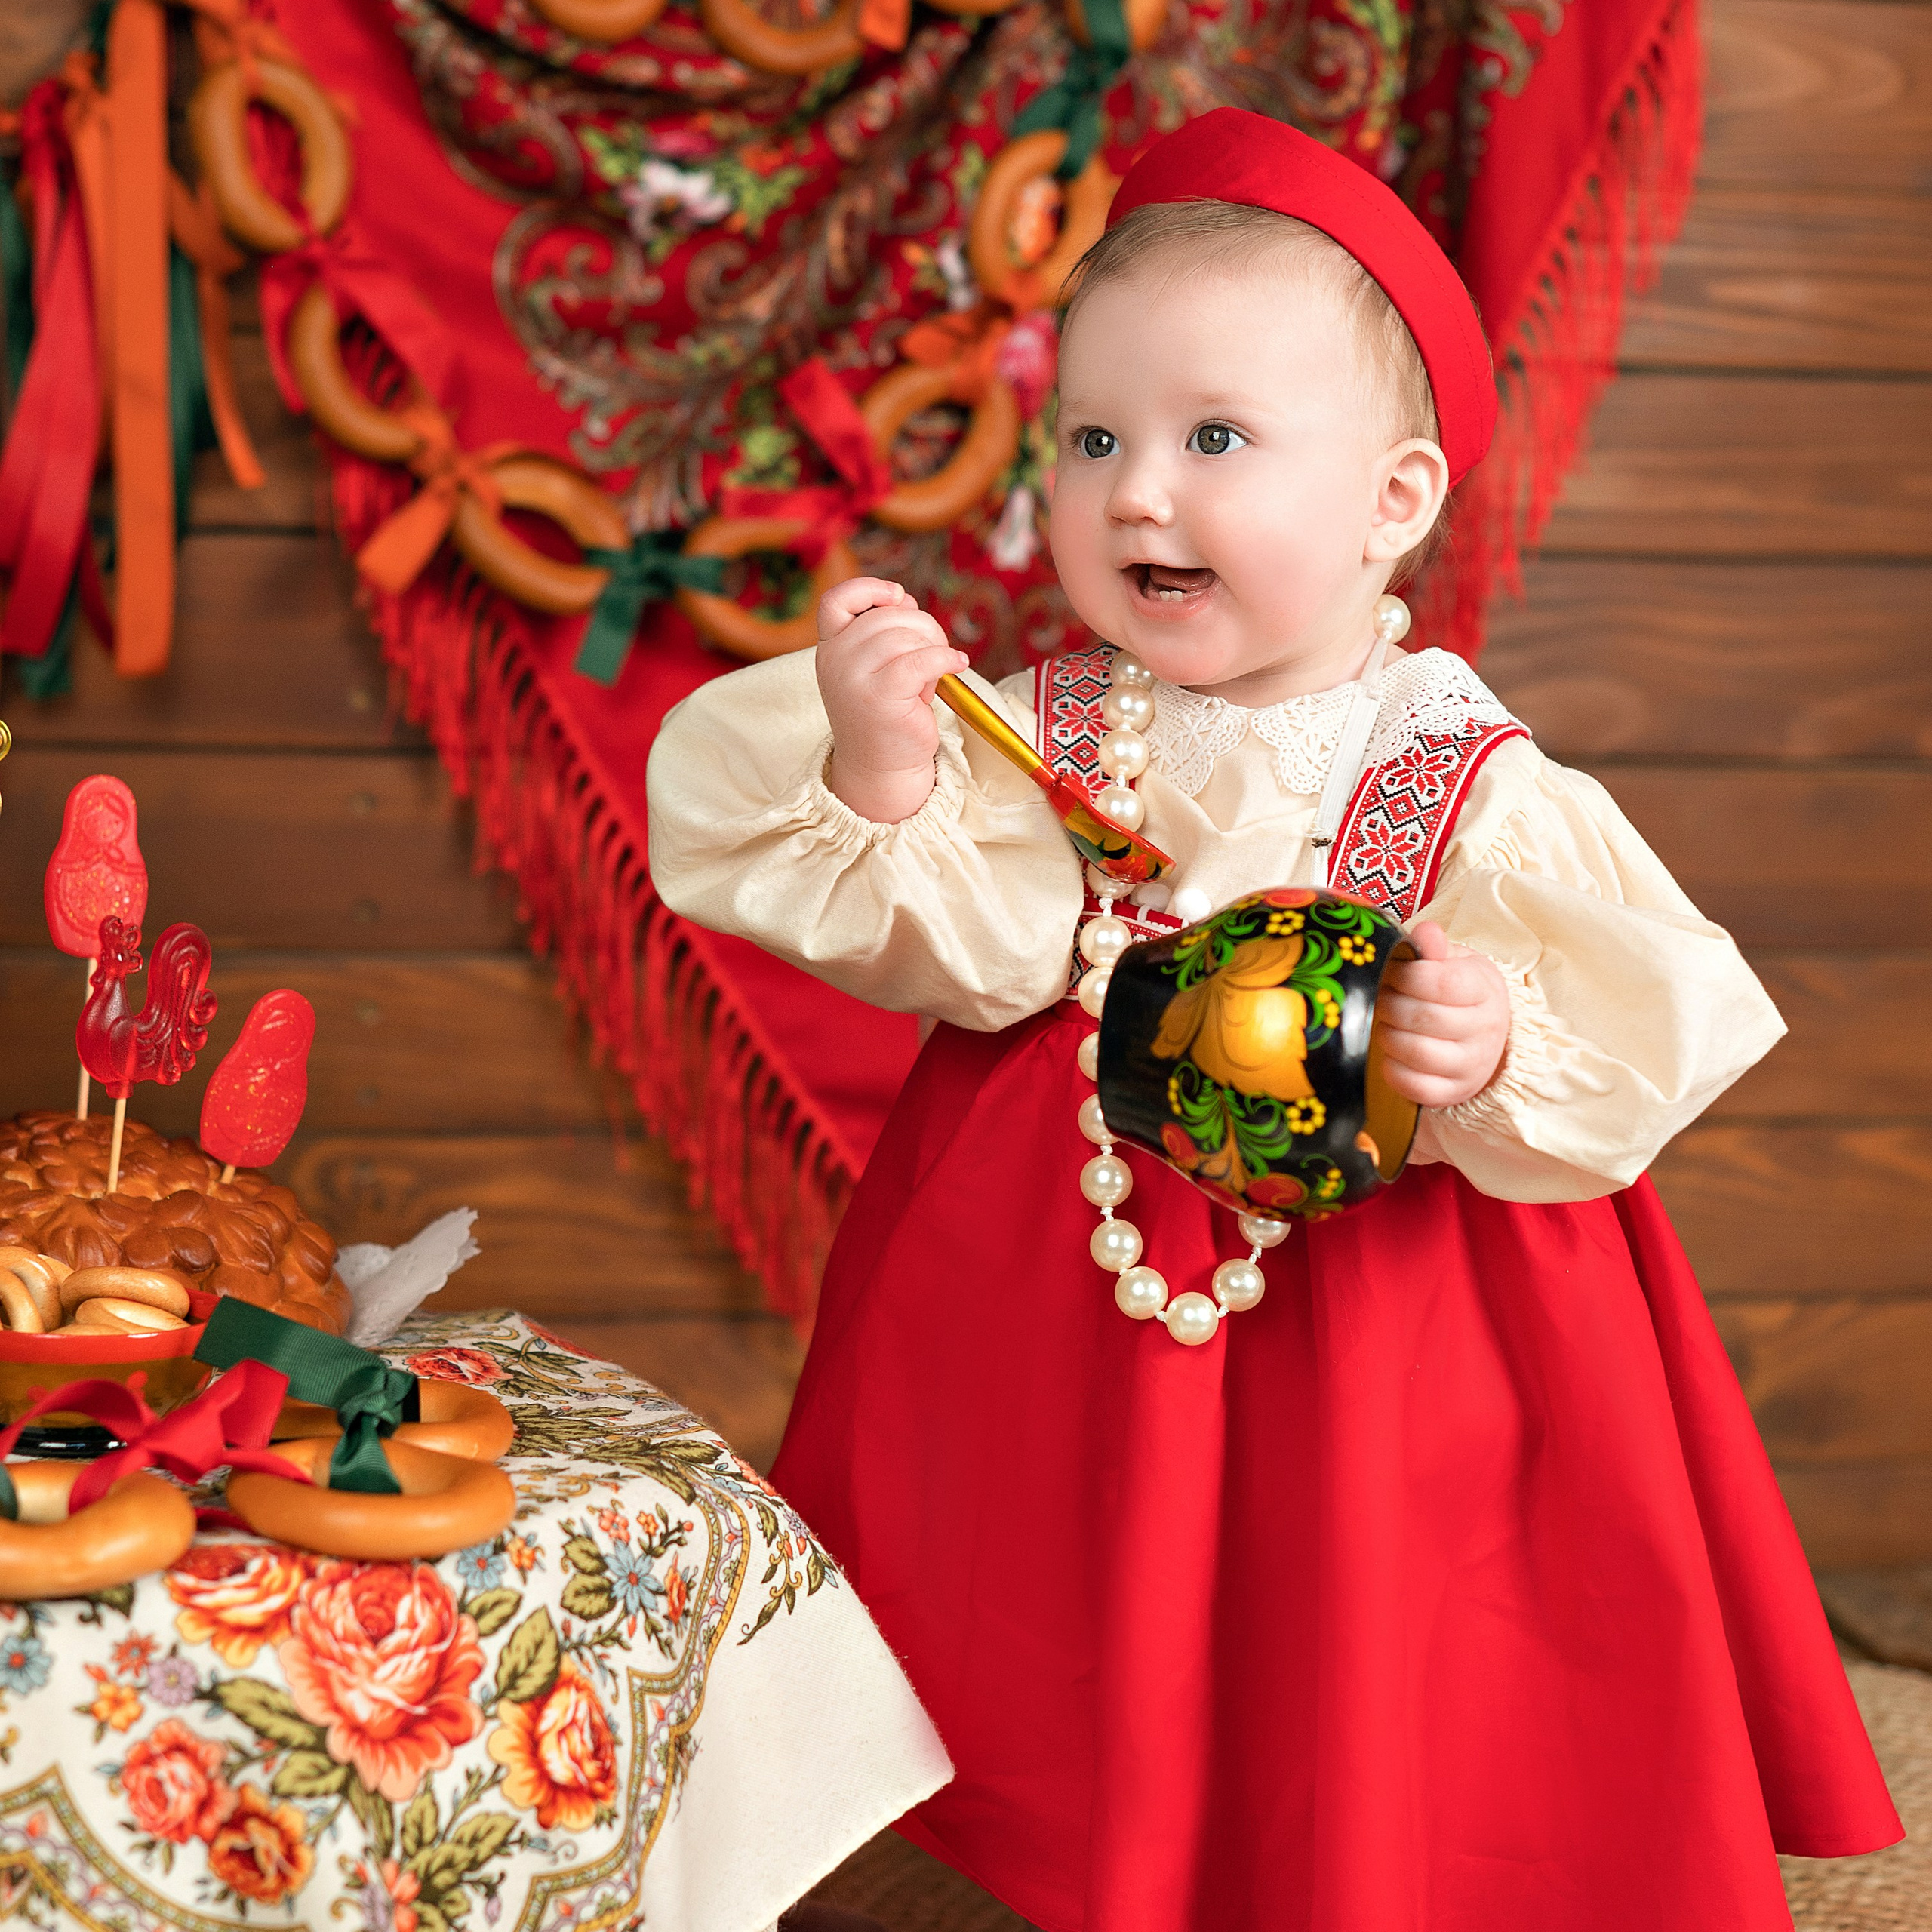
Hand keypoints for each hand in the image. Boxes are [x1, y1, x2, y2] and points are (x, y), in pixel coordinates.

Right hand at [817, 577, 968, 823]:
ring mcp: (853, 678)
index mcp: (830, 648)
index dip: (869, 588)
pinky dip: (947, 658)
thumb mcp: (881, 665)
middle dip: (923, 626)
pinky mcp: (880, 696)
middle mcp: (835, 660)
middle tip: (936, 650)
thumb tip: (906, 602)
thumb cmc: (889, 713)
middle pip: (889, 615)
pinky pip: (922, 659)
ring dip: (935, 647)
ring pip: (907, 636)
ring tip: (937, 672)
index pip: (837, 601)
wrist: (881, 768)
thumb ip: (888, 630)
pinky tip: (958, 665)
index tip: (899, 596)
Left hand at [1374, 921, 1510, 1108]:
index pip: (1440, 983)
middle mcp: (1485, 1030)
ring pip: (1417, 1053)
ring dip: (1388, 1035)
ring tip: (1385, 1023)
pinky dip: (1393, 1070)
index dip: (1404, 976)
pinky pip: (1416, 1087)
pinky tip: (1390, 1054)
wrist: (1487, 1032)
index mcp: (1484, 991)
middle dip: (1390, 1005)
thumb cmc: (1460, 992)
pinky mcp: (1454, 1092)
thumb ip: (1435, 948)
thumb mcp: (1454, 962)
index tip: (1391, 973)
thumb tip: (1426, 932)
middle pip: (1423, 1017)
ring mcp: (1471, 1066)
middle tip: (1381, 998)